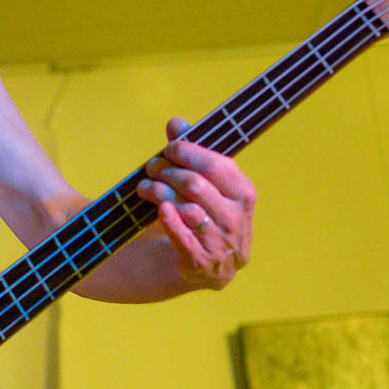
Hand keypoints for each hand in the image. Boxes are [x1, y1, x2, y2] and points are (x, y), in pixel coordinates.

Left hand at [137, 117, 254, 289]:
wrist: (212, 265)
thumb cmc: (208, 214)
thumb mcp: (209, 184)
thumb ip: (193, 153)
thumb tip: (176, 123)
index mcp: (243, 193)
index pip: (216, 165)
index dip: (188, 153)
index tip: (169, 148)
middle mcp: (235, 218)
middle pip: (196, 185)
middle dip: (168, 171)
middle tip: (151, 167)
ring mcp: (219, 241)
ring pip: (186, 209)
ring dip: (159, 192)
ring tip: (145, 185)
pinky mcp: (200, 261)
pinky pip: (181, 236)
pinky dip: (168, 219)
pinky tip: (158, 207)